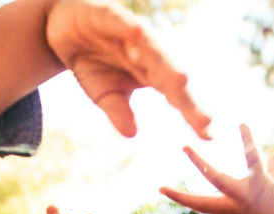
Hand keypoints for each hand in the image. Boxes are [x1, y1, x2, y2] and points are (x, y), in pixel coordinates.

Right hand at [47, 0, 210, 138]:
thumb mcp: (103, 93)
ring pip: (151, 49)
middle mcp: (147, 54)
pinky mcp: (109, 16)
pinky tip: (136, 33)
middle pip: (170, 76)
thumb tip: (132, 134)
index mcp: (150, 74)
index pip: (176, 97)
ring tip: (181, 81)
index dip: (192, 115)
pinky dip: (127, 27)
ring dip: (165, 64)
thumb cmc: (93, 62)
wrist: (65, 27)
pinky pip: (120, 21)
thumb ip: (118, 110)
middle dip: (187, 98)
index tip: (208, 136)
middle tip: (204, 119)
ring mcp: (130, 34)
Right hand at [160, 125, 273, 213]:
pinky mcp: (262, 186)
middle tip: (159, 188)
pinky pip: (251, 160)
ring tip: (184, 149)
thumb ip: (272, 172)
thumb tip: (272, 157)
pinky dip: (246, 141)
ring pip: (217, 180)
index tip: (162, 190)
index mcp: (236, 206)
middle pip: (202, 202)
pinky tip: (242, 126)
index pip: (205, 203)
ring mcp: (246, 197)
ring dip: (199, 165)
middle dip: (181, 196)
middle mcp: (237, 205)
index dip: (183, 198)